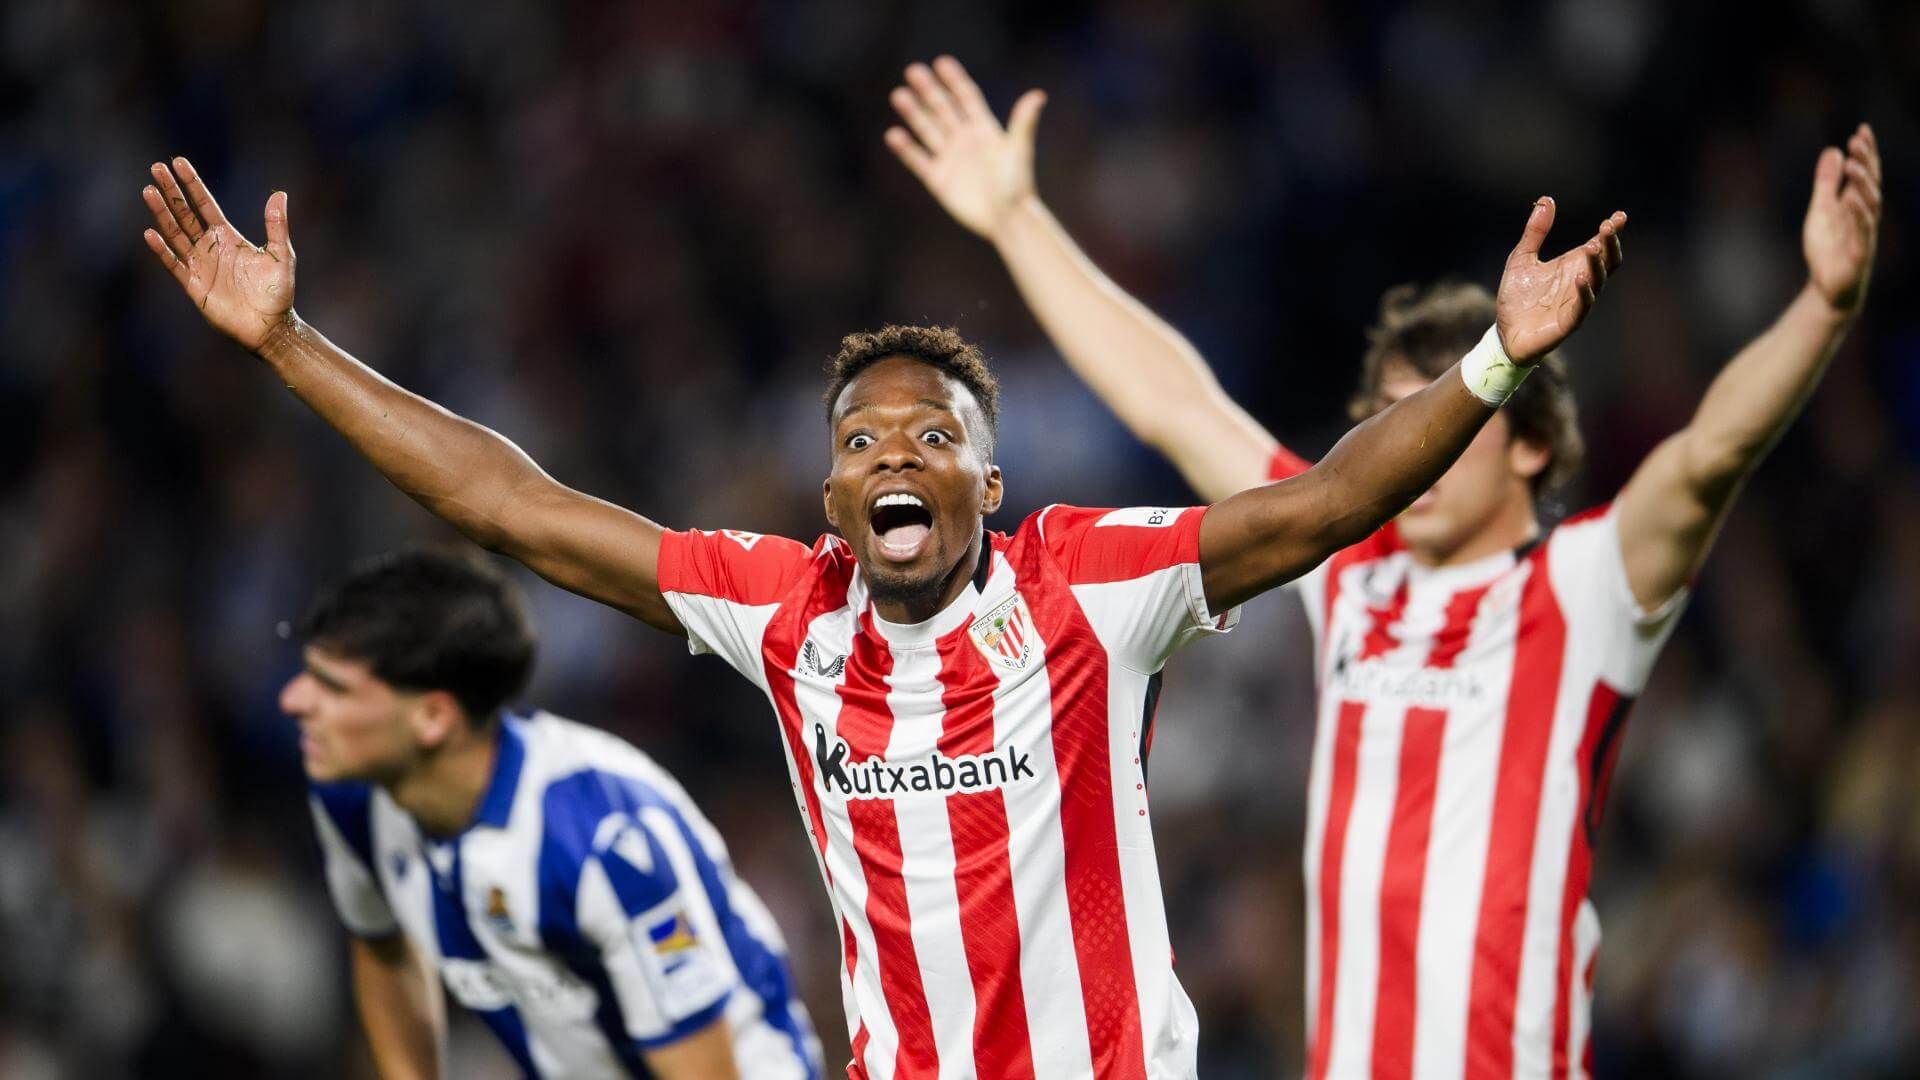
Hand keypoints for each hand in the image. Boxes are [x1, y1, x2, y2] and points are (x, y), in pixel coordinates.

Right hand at [141, 157, 294, 351]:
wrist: (270, 327)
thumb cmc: (278, 292)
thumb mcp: (280, 254)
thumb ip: (277, 225)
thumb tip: (280, 194)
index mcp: (228, 237)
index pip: (205, 204)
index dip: (192, 184)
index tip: (178, 162)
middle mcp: (210, 247)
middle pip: (185, 213)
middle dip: (171, 191)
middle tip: (156, 168)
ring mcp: (199, 265)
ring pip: (175, 233)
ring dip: (162, 213)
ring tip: (148, 191)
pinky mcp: (193, 285)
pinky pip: (174, 264)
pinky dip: (162, 250)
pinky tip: (151, 233)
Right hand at [886, 56, 1046, 240]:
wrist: (1007, 220)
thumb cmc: (1017, 185)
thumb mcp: (1019, 150)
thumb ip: (1023, 122)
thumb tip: (1038, 95)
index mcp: (984, 129)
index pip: (966, 98)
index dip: (955, 80)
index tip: (941, 62)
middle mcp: (965, 140)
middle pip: (943, 108)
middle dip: (929, 90)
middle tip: (913, 71)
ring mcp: (950, 158)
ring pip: (927, 129)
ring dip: (913, 112)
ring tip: (899, 95)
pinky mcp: (938, 179)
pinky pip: (918, 159)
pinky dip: (906, 148)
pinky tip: (894, 135)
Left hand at [1495, 199, 1626, 362]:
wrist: (1504, 332)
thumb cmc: (1517, 297)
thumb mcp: (1522, 258)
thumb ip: (1535, 232)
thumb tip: (1547, 199)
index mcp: (1573, 265)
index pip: (1600, 246)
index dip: (1612, 232)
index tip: (1618, 216)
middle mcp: (1581, 282)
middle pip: (1607, 261)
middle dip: (1610, 244)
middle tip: (1608, 227)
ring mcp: (1577, 302)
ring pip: (1597, 281)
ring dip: (1596, 263)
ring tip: (1591, 247)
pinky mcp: (1568, 322)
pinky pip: (1582, 306)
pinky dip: (1584, 291)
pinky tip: (1581, 276)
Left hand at [1803, 123, 1881, 316]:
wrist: (1829, 287)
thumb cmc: (1828, 248)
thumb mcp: (1821, 210)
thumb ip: (1826, 183)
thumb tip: (1833, 150)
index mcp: (1856, 202)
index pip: (1865, 173)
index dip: (1866, 152)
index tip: (1862, 129)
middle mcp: (1865, 214)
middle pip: (1870, 183)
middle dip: (1866, 161)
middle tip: (1858, 140)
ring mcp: (1864, 232)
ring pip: (1870, 204)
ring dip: (1863, 183)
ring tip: (1855, 164)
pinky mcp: (1860, 252)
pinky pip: (1863, 231)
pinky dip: (1860, 215)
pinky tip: (1854, 201)